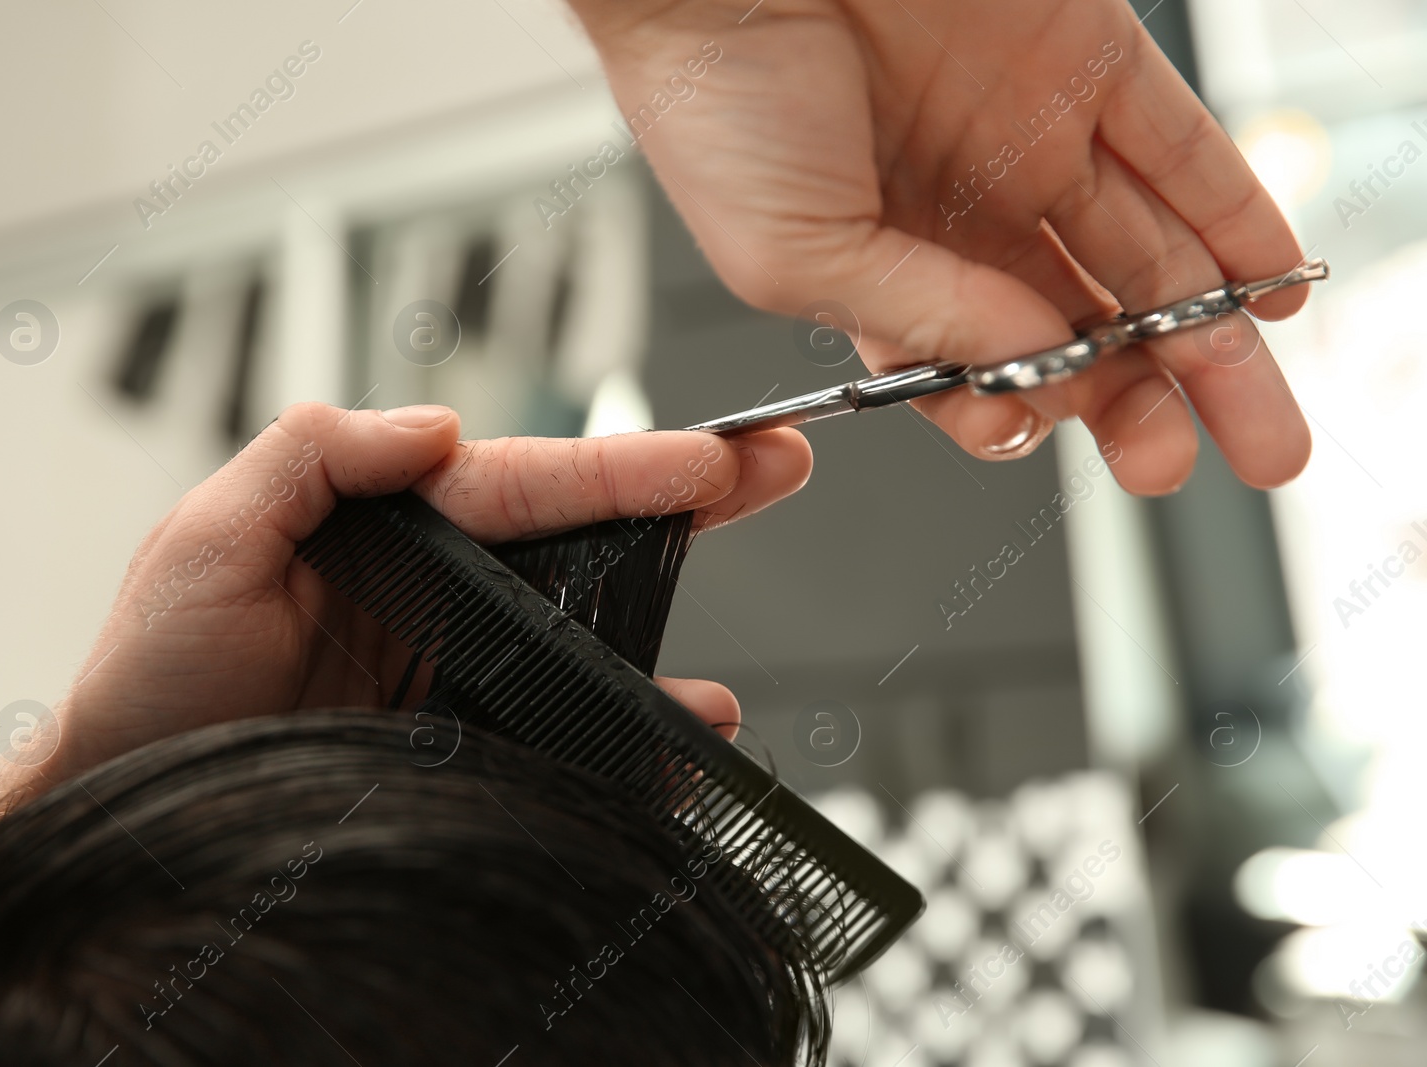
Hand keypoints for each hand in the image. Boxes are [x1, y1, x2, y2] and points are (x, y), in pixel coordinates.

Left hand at [39, 403, 810, 783]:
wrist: (132, 808)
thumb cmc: (151, 675)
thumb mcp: (202, 537)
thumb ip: (310, 457)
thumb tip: (433, 425)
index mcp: (389, 523)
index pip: (522, 480)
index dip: (621, 466)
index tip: (709, 456)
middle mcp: (436, 590)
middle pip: (579, 537)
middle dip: (683, 499)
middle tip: (776, 469)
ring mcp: (454, 668)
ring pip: (584, 636)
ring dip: (668, 629)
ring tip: (737, 623)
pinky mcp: (459, 742)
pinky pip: (560, 729)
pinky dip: (626, 735)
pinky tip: (675, 740)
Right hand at [567, 0, 1310, 493]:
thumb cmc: (712, 100)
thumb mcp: (793, 258)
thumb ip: (921, 317)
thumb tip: (1034, 367)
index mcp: (882, 267)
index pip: (980, 364)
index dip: (1024, 409)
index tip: (1047, 434)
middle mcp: (964, 212)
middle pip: (1081, 326)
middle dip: (1138, 405)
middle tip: (1175, 464)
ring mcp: (1029, 139)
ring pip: (1146, 258)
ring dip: (1207, 343)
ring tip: (1255, 426)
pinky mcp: (1084, 61)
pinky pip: (1183, 150)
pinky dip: (1236, 219)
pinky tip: (1266, 289)